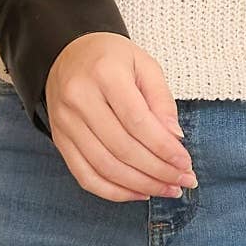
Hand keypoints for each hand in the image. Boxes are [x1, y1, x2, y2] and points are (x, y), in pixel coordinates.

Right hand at [43, 32, 197, 203]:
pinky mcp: (60, 140)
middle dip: (158, 171)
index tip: (186, 163)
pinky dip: (114, 191)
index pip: (138, 121)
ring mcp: (65, 122)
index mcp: (104, 73)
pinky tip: (138, 192)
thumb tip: (175, 139)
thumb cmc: (112, 58)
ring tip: (167, 189)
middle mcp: (80, 98)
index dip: (164, 148)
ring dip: (140, 185)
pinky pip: (85, 176)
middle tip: (183, 182)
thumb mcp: (144, 64)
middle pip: (122, 148)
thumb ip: (161, 99)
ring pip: (105, 167)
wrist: (69, 54)